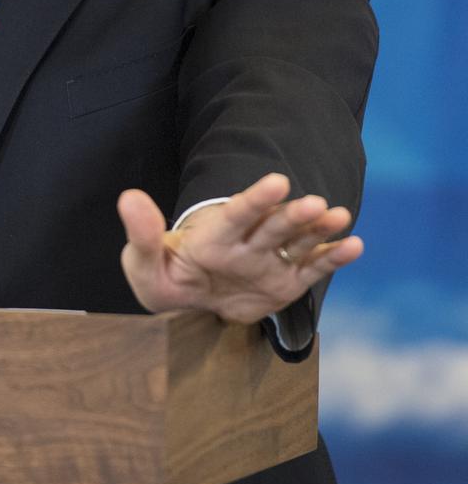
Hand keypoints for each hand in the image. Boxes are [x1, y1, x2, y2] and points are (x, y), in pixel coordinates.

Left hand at [117, 172, 362, 323]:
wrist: (184, 301)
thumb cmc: (163, 276)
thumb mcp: (143, 263)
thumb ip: (142, 233)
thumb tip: (128, 197)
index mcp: (213, 237)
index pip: (235, 214)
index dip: (255, 198)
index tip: (277, 182)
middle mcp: (245, 243)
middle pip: (272, 226)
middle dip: (293, 215)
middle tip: (316, 203)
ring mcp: (268, 260)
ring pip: (297, 241)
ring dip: (319, 229)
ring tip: (341, 217)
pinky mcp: (285, 281)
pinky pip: (311, 268)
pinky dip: (332, 258)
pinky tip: (355, 246)